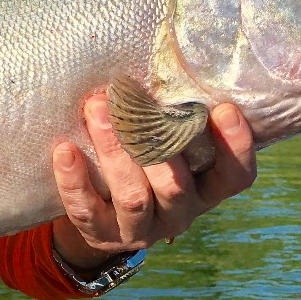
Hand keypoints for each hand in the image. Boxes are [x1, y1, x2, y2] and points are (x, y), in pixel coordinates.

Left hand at [50, 89, 256, 272]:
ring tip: (96, 110)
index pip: (235, 176)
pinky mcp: (102, 236)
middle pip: (175, 185)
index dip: (235, 147)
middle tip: (128, 97)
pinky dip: (74, 181)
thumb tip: (161, 63)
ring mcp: (142, 230)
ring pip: (133, 198)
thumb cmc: (142, 160)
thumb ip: (171, 118)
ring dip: (114, 151)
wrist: (102, 213)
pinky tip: (65, 150)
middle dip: (153, 140)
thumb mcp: (166, 143)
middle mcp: (180, 213)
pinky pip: (87, 212)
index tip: (224, 108)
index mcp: (205, 189)